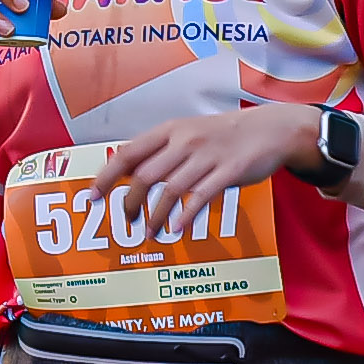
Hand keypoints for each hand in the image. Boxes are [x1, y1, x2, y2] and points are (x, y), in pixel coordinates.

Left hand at [97, 105, 318, 239]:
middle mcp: (185, 141)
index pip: (128, 153)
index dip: (106, 176)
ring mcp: (207, 156)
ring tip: (151, 234)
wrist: (270, 129)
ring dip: (156, 217)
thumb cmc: (223, 135)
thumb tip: (127, 173)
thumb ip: (160, 151)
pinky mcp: (229, 172)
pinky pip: (201, 197)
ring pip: (170, 190)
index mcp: (170, 131)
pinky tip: (178, 229)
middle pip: (145, 176)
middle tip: (128, 222)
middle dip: (131, 203)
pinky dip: (185, 216)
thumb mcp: (188, 133)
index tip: (92, 197)